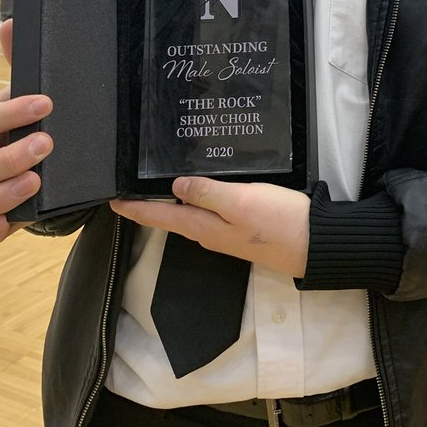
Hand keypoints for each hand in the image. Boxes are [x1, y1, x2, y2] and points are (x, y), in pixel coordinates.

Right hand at [0, 20, 52, 242]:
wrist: (74, 161)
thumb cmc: (49, 120)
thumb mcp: (44, 92)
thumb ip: (25, 62)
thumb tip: (12, 24)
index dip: (8, 112)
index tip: (45, 104)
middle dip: (8, 155)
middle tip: (47, 144)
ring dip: (0, 193)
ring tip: (36, 183)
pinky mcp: (6, 218)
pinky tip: (10, 223)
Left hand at [112, 177, 310, 277]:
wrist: (316, 244)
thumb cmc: (279, 222)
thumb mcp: (240, 202)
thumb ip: (207, 193)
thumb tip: (175, 188)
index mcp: (204, 227)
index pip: (158, 217)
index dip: (134, 208)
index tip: (111, 199)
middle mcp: (210, 232)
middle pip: (170, 217)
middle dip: (148, 202)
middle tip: (129, 185)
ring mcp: (227, 231)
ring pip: (189, 214)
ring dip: (171, 201)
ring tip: (156, 182)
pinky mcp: (242, 226)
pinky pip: (209, 211)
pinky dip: (196, 199)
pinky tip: (199, 186)